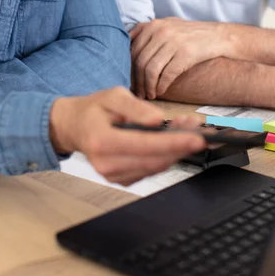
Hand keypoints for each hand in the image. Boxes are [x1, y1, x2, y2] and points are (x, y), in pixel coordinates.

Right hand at [49, 87, 205, 185]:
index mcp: (101, 141)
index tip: (196, 138)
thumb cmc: (94, 109)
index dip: (173, 142)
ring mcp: (113, 175)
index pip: (143, 145)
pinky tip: (173, 139)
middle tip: (199, 128)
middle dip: (181, 145)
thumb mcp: (113, 96)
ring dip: (176, 149)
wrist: (75, 127)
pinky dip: (166, 156)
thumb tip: (158, 120)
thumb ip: (135, 108)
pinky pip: (150, 170)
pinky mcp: (122, 180)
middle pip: (154, 160)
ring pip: (156, 167)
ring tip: (188, 128)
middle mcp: (106, 164)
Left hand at [130, 18, 229, 98]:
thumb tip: (126, 43)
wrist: (217, 36)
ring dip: (148, 86)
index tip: (130, 81)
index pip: (133, 50)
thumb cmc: (190, 34)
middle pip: (140, 61)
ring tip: (149, 94)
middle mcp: (161, 31)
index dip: (129, 69)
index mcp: (153, 25)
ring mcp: (174, 42)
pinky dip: (161, 86)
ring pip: (151, 69)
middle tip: (138, 92)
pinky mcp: (186, 54)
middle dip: (137, 81)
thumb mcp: (167, 24)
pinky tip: (160, 91)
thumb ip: (148, 31)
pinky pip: (167, 75)